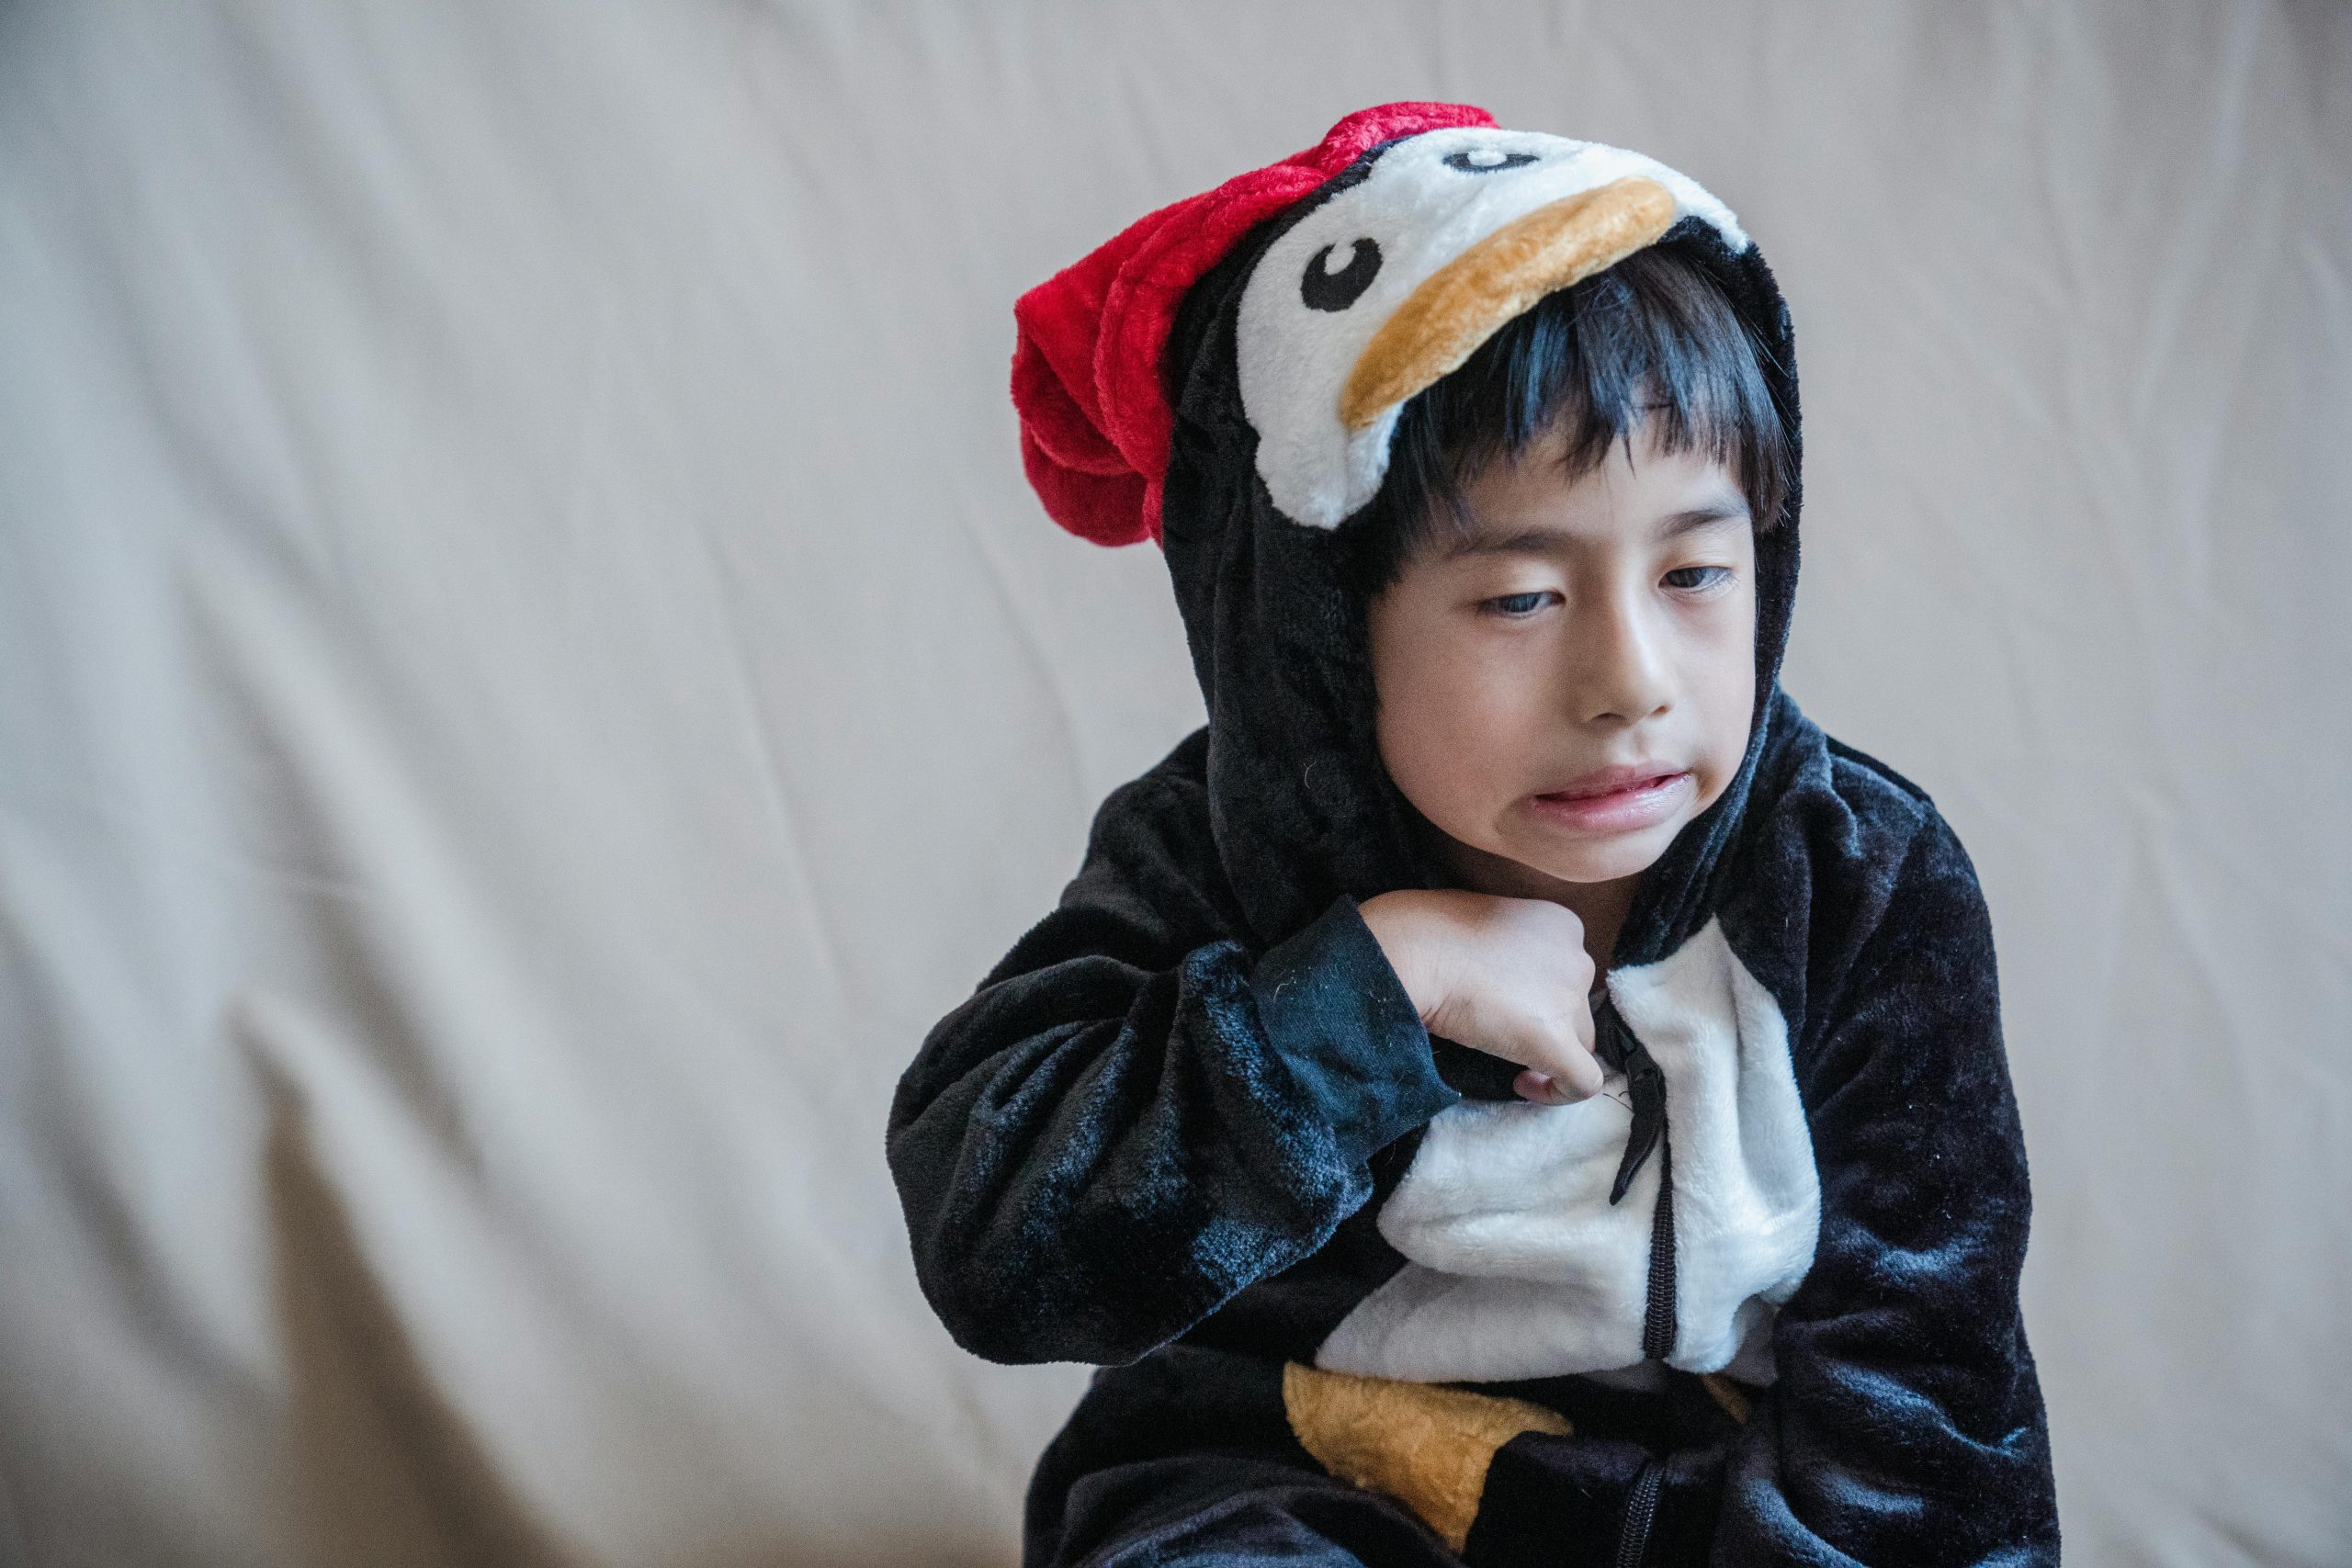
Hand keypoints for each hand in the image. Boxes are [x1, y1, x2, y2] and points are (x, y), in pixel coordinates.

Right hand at [1356, 890, 1602, 1103]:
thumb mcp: (1489, 924)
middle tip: (1503, 1028)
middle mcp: (1577, 959)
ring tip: (1505, 1053)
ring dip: (1549, 1051)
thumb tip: (1500, 978)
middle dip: (1547, 1021)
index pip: (1569, 973)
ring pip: (1580, 1042)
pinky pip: (1582, 1081)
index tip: (1510, 1003)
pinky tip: (1523, 1085)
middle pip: (1577, 1007)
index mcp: (1562, 925)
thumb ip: (1509, 949)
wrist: (1417, 950)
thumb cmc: (1432, 929)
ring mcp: (1570, 1000)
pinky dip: (1559, 1091)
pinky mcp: (1556, 1040)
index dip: (1544, 995)